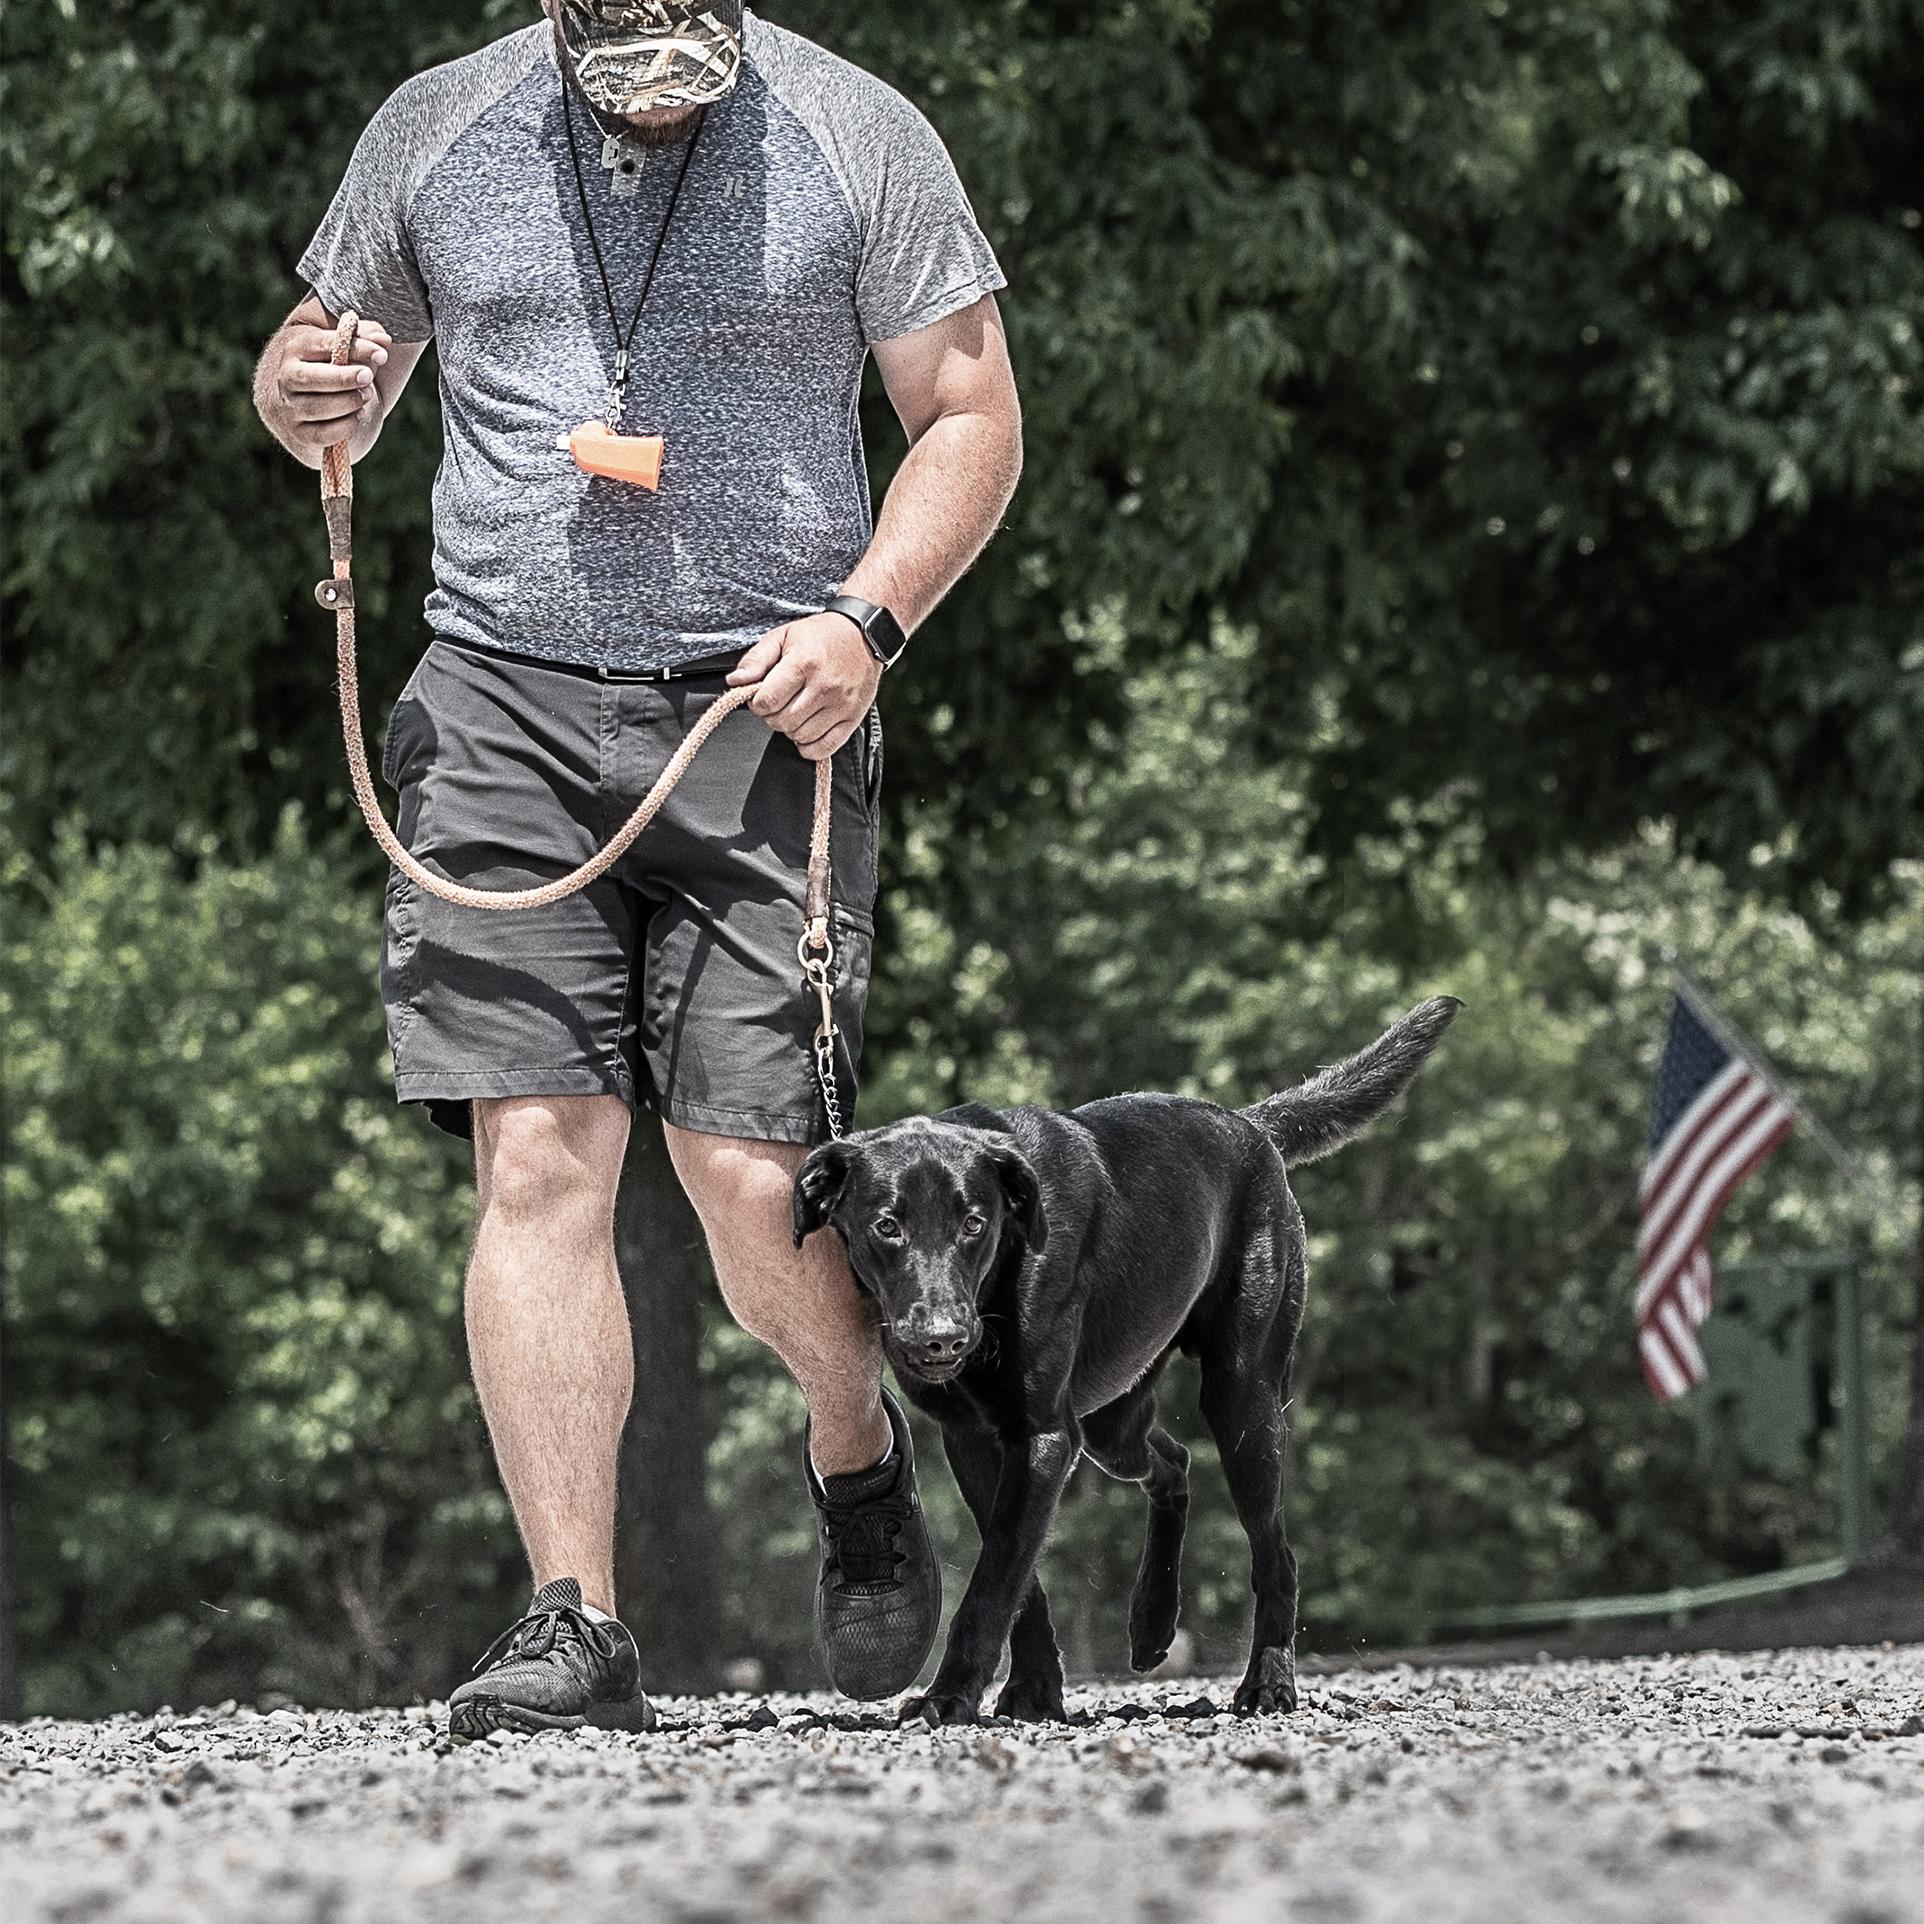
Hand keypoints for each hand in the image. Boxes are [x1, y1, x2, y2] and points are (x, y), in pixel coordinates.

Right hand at [262, 316, 392, 457]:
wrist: (310, 402)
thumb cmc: (335, 367)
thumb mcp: (348, 348)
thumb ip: (366, 337)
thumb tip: (383, 339)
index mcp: (298, 349)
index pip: (322, 344)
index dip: (354, 348)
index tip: (382, 354)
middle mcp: (288, 377)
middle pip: (310, 377)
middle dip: (343, 378)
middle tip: (368, 376)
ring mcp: (290, 407)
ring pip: (317, 407)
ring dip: (348, 402)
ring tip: (367, 395)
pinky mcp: (300, 433)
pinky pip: (323, 434)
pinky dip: (345, 426)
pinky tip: (358, 416)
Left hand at [728, 610, 881, 761]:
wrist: (864, 635)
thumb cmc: (819, 636)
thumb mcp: (783, 636)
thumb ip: (756, 659)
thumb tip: (734, 682)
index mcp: (804, 663)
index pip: (768, 701)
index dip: (757, 703)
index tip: (762, 697)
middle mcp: (824, 686)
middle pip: (782, 721)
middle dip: (773, 716)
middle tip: (780, 703)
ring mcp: (841, 705)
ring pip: (801, 736)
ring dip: (791, 729)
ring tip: (796, 711)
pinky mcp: (853, 718)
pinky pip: (825, 748)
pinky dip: (810, 747)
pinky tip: (806, 732)